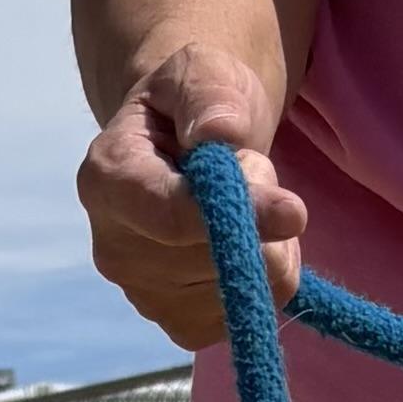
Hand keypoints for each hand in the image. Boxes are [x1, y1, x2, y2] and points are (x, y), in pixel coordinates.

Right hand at [76, 41, 303, 351]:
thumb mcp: (200, 74)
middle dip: (255, 210)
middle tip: (246, 166)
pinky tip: (245, 240)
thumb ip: (209, 98)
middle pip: (215, 258)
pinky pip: (253, 312)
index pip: (172, 218)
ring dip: (266, 240)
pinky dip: (269, 275)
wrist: (184, 144)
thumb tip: (221, 135)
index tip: (295, 211)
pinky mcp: (183, 327)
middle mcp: (115, 251)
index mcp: (107, 181)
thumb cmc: (192, 105)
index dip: (237, 217)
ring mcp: (146, 298)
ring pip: (243, 288)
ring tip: (239, 201)